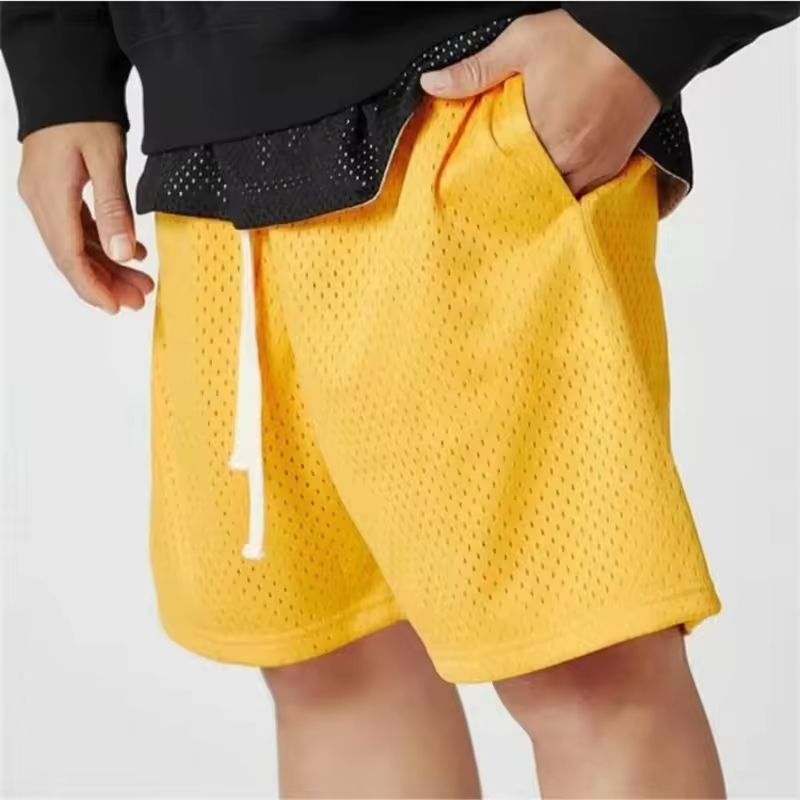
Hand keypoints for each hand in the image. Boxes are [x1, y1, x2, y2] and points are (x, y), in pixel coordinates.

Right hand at [17, 122, 152, 313]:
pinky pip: (76, 228)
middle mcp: (40, 200)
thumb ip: (114, 208)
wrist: (62, 75)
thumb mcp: (106, 158)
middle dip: (105, 282)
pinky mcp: (54, 189)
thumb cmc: (84, 110)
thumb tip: (123, 253)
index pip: (69, 257)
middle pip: (71, 256)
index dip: (93, 287)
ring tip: (140, 282)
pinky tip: (129, 252)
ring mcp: (45, 195)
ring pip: (75, 244)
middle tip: (140, 299)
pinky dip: (101, 243)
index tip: (117, 307)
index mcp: (50, 197)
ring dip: (106, 265)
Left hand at [420, 10, 660, 196]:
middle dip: (514, 194)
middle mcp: (570, 159)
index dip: (489, 185)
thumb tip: (431, 83)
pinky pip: (587, 194)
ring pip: (559, 198)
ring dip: (541, 195)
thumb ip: (475, 71)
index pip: (504, 178)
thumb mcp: (521, 44)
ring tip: (522, 193)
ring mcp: (596, 166)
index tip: (472, 192)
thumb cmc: (585, 37)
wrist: (646, 34)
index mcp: (542, 136)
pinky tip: (554, 186)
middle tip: (493, 198)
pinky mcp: (614, 164)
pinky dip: (569, 192)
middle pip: (532, 193)